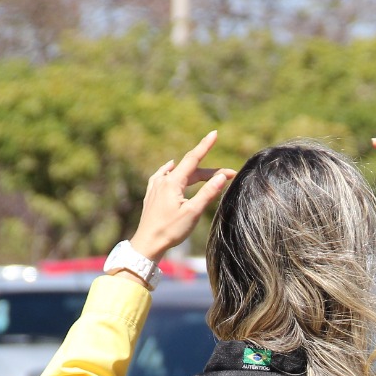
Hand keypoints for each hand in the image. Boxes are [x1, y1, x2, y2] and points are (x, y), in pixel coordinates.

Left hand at [127, 132, 235, 261]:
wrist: (147, 243)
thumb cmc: (171, 230)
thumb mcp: (193, 212)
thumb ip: (207, 193)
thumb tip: (221, 177)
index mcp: (173, 182)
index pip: (193, 158)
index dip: (205, 145)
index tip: (214, 133)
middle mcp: (163, 180)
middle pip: (189, 169)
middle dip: (209, 172)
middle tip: (227, 175)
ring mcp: (156, 186)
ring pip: (178, 174)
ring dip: (194, 174)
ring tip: (207, 175)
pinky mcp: (151, 194)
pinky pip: (163, 176)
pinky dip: (172, 171)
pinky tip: (169, 168)